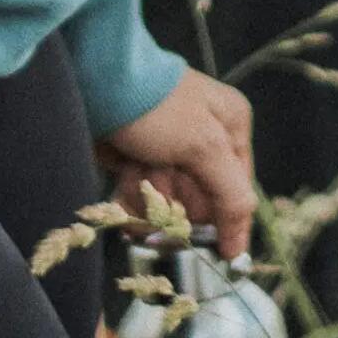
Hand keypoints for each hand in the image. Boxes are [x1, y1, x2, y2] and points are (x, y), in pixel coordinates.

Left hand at [98, 66, 255, 253]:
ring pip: (167, 206)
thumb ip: (231, 194)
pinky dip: (130, 196)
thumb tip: (239, 249)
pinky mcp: (142, 163)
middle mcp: (206, 140)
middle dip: (176, 197)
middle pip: (199, 204)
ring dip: (149, 193)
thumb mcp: (205, 145)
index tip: (219, 253)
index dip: (224, 222)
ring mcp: (171, 153)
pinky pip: (143, 202)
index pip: (238, 193)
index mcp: (231, 127)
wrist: (98, 84)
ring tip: (138, 162)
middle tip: (163, 170)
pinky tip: (123, 174)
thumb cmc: (157, 107)